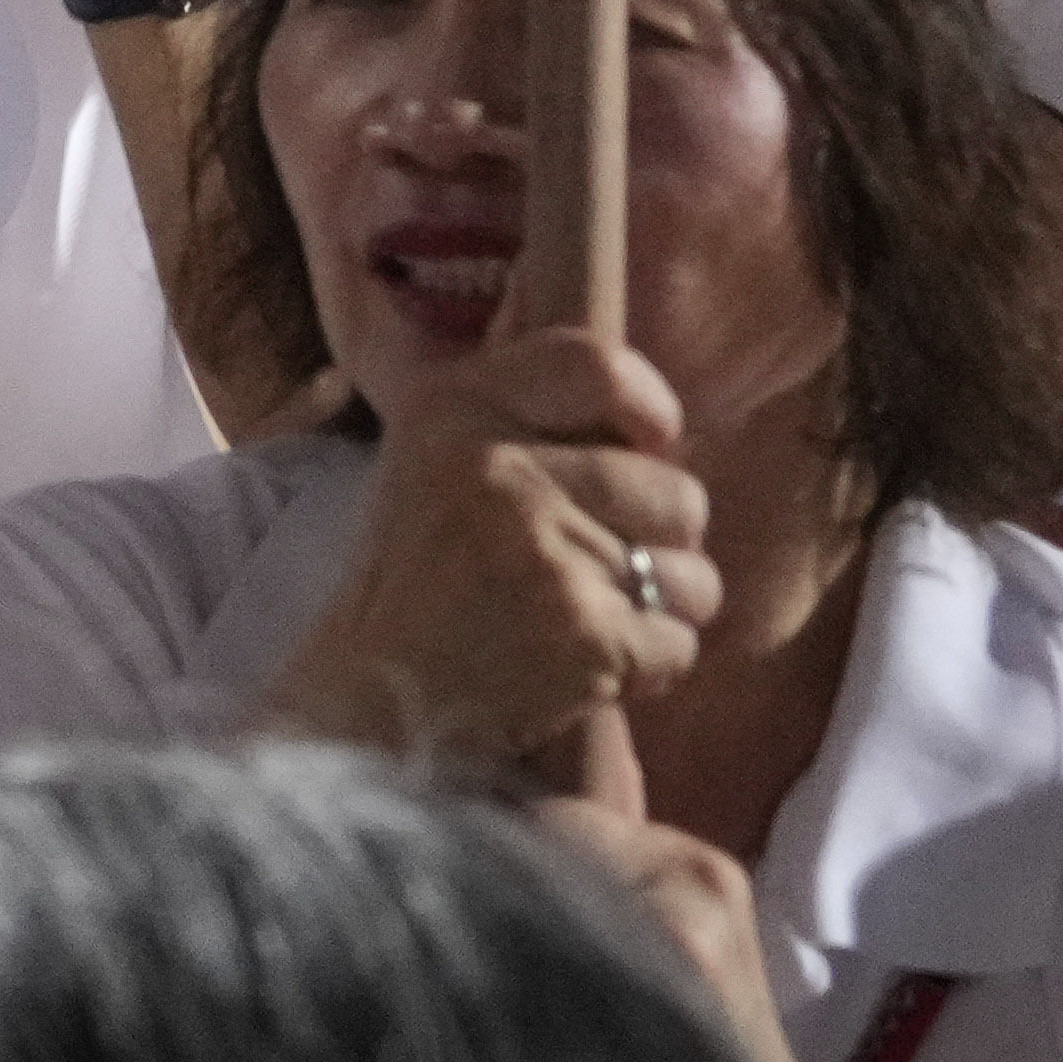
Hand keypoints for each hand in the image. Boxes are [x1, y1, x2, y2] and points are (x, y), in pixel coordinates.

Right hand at [278, 322, 717, 777]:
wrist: (370, 696)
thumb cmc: (419, 578)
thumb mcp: (434, 458)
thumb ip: (522, 418)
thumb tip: (654, 422)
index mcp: (453, 409)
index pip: (597, 365)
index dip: (649, 408)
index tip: (647, 447)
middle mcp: (495, 468)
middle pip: (676, 491)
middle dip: (659, 542)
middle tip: (591, 569)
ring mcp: (541, 551)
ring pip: (692, 576)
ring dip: (658, 613)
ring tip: (585, 620)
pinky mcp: (580, 632)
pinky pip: (678, 645)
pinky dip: (644, 668)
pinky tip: (581, 666)